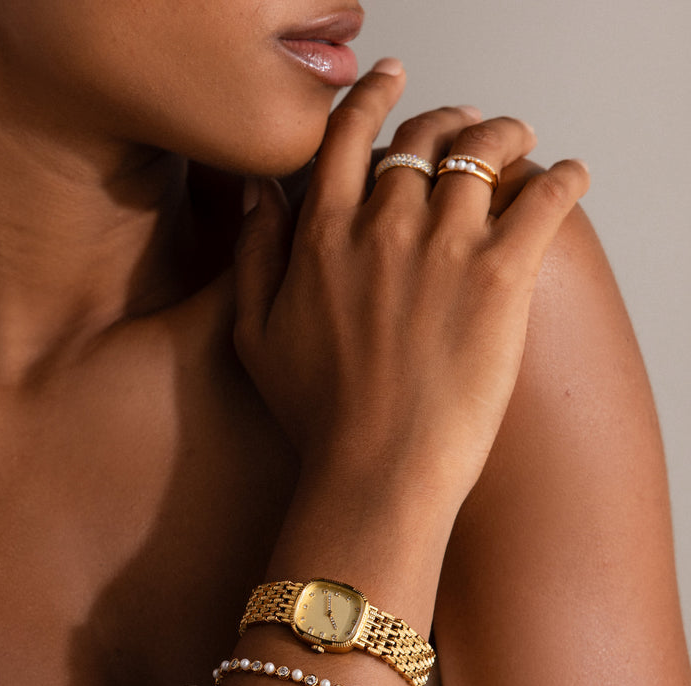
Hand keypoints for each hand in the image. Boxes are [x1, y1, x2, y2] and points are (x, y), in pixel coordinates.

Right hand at [234, 60, 588, 509]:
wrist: (376, 470)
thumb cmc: (316, 415)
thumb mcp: (254, 336)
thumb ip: (253, 255)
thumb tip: (257, 193)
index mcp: (324, 236)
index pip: (352, 135)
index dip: (373, 97)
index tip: (389, 81)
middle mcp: (384, 226)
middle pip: (425, 135)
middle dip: (446, 119)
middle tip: (462, 127)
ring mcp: (445, 247)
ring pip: (488, 148)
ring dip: (506, 132)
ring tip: (518, 141)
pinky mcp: (501, 276)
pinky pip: (545, 197)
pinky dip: (562, 177)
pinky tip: (567, 176)